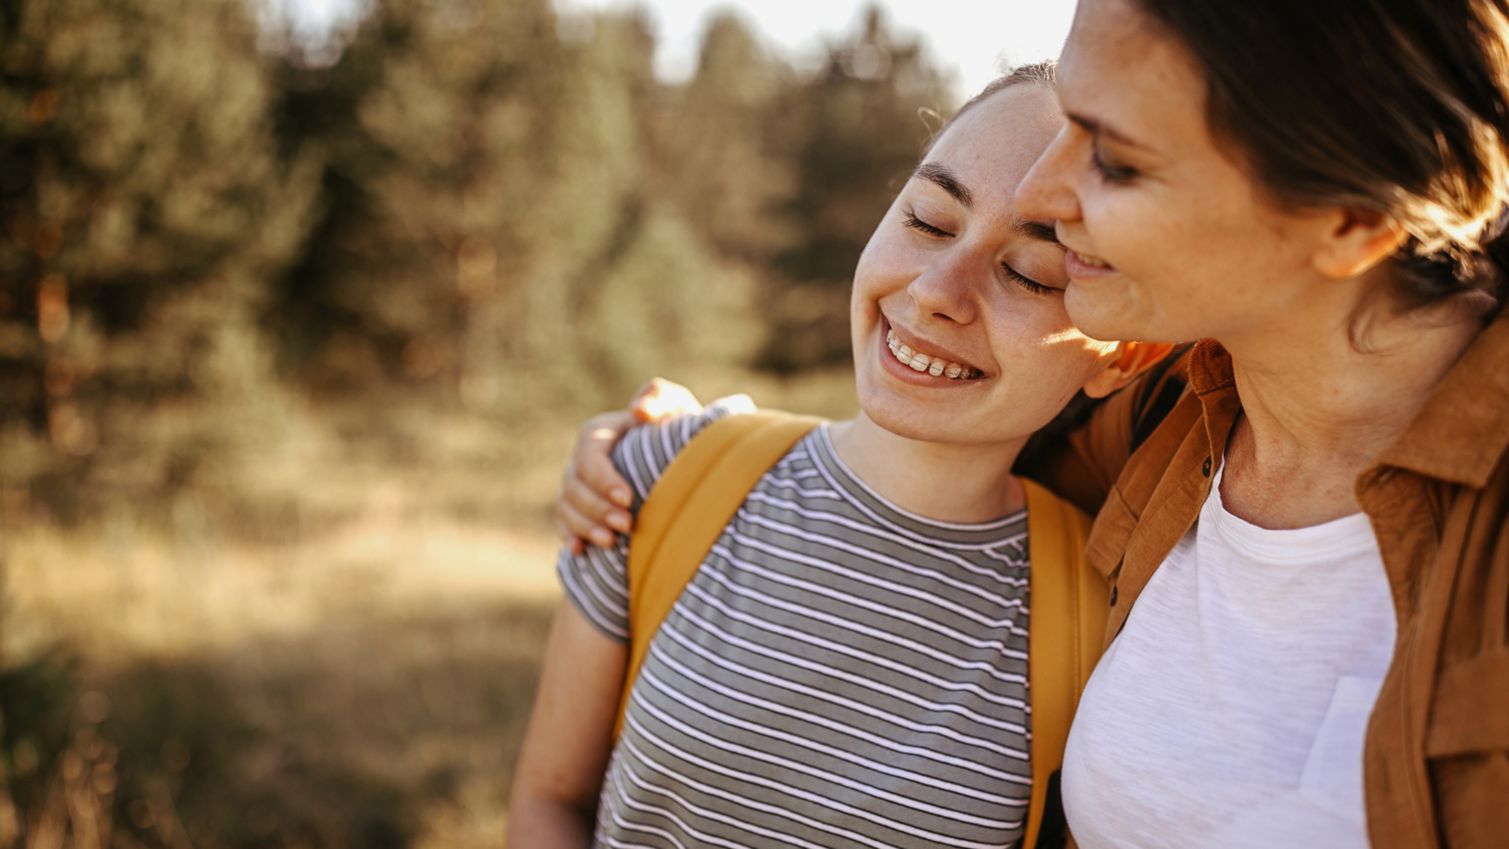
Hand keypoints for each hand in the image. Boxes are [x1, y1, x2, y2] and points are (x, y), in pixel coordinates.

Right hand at [555, 379, 702, 551]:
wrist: (680, 457)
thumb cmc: (677, 428)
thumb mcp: (675, 406)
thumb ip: (658, 397)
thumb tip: (639, 410)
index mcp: (599, 433)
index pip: (589, 455)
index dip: (603, 479)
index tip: (628, 498)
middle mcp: (582, 460)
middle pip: (574, 485)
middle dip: (597, 508)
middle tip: (627, 525)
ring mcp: (578, 485)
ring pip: (567, 506)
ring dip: (585, 526)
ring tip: (612, 543)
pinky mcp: (580, 508)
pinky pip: (564, 523)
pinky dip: (569, 535)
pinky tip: (580, 551)